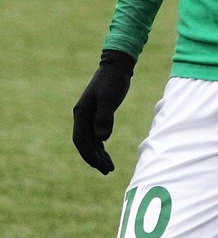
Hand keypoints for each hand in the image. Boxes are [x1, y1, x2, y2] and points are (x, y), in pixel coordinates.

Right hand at [72, 50, 134, 173]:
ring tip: (109, 168)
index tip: (99, 166)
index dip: (88, 154)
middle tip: (107, 171)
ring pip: (91, 140)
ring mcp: (89, 115)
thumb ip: (105, 117)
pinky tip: (106, 153)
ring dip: (98, 154)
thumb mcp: (109, 98)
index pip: (81, 140)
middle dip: (94, 158)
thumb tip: (102, 138)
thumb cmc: (113, 81)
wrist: (117, 66)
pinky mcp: (97, 113)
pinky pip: (96, 134)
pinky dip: (101, 145)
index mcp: (81, 113)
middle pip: (85, 143)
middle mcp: (82, 116)